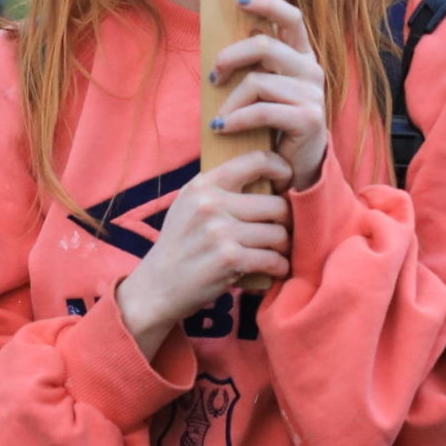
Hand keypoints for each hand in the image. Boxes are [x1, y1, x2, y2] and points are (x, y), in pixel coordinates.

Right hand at [116, 151, 293, 359]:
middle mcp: (211, 204)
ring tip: (279, 251)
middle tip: (285, 229)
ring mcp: (220, 232)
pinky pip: (272, 259)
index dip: (282, 169)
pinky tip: (275, 269)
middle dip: (287, 221)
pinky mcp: (229, 260)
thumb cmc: (179, 244)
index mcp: (204, 184)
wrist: (158, 285)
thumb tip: (262, 172)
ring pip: (278, 234)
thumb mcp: (189, 204)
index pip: (256, 160)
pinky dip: (279, 267)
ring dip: (284, 247)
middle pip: (276, 204)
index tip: (287, 183)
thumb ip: (218, 187)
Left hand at [209, 0, 328, 191]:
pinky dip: (236, 120)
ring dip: (230, 101)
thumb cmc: (274, 124)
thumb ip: (256, 65)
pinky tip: (223, 128)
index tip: (239, 0)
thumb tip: (223, 43)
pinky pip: (261, 111)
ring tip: (218, 118)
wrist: (298, 166)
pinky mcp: (308, 118)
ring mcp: (312, 94)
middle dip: (231, 56)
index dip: (267, 3)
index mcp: (302, 56)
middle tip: (213, 75)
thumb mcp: (266, 89)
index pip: (291, 17)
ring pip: (258, 82)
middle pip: (265, 45)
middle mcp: (311, 70)